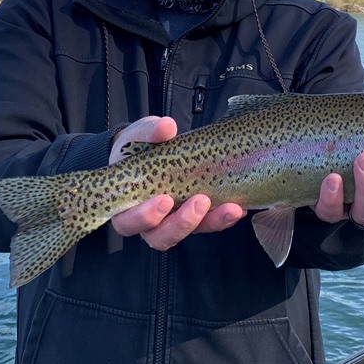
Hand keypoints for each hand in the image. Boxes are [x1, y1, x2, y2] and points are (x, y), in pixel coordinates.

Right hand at [109, 116, 245, 250]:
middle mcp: (148, 221)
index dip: (146, 216)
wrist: (151, 148)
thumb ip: (150, 132)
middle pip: (160, 236)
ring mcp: (172, 221)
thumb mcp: (140, 135)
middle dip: (182, 223)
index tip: (165, 199)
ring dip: (210, 223)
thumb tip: (166, 126)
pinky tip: (238, 207)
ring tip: (230, 208)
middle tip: (200, 202)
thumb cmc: (139, 146)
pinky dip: (223, 218)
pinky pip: (208, 224)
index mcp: (125, 204)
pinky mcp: (193, 218)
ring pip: (188, 234)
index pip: (129, 221)